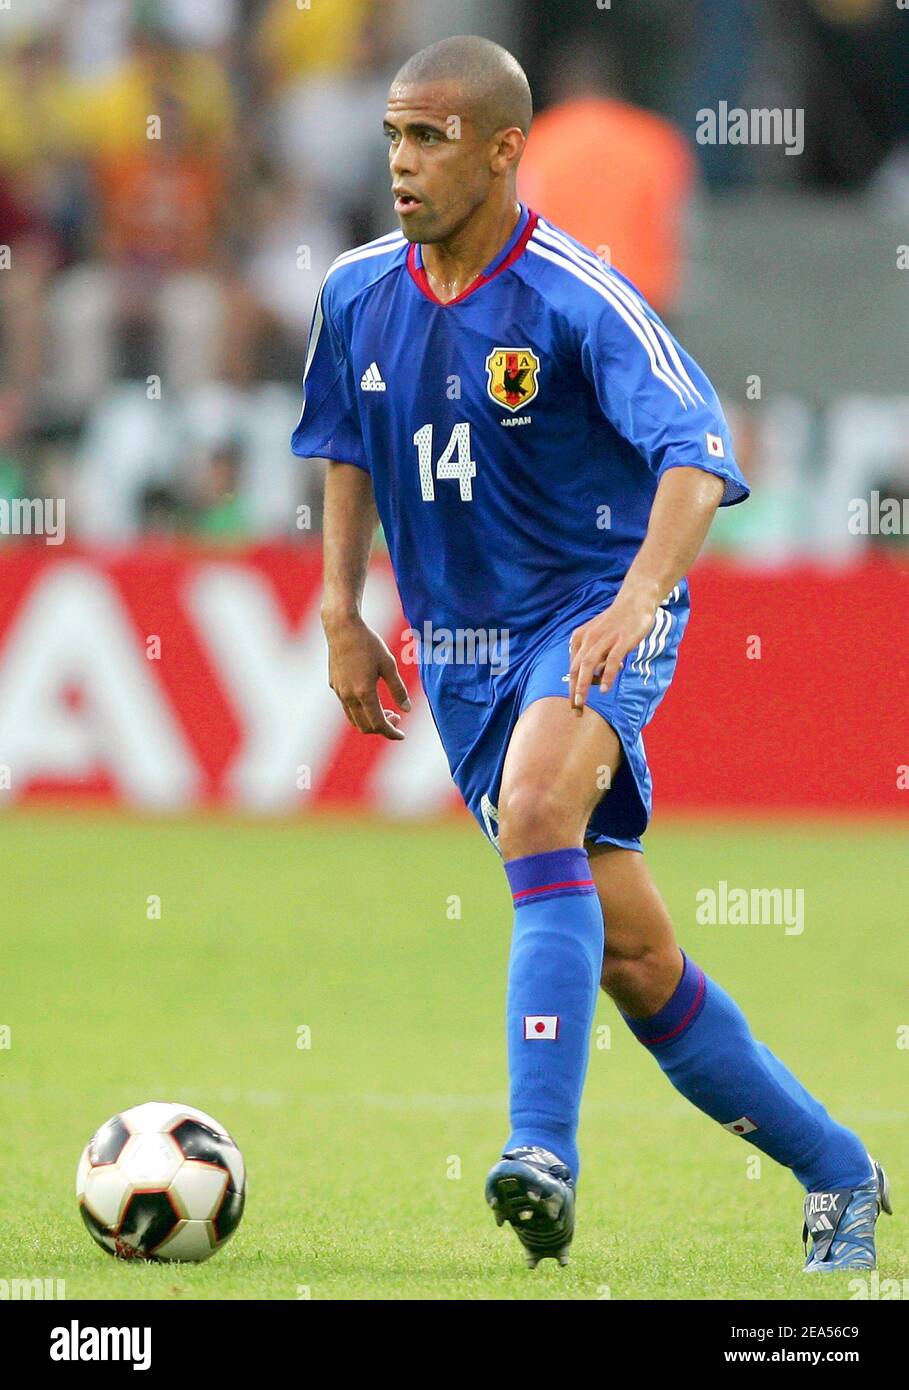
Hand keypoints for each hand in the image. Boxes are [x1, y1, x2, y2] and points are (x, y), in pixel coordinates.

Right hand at [324, 613, 410, 738]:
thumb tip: (406, 710)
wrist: (342, 628)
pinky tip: (370, 698)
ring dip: (370, 721)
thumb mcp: (389, 665)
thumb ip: (398, 689)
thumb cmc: (368, 643)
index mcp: (364, 692)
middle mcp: (348, 696)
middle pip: (365, 726)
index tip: (402, 735)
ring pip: (354, 719)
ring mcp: (339, 692)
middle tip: (397, 717)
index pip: (378, 724)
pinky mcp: (334, 685)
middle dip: (382, 727)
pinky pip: (347, 707)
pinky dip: (360, 711)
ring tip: (385, 710)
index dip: (392, 733)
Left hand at [568, 583, 659, 712]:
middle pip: (577, 668)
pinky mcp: (621, 640)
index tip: (573, 704)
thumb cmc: (616, 622)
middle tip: (575, 709)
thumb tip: (595, 680)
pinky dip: (607, 676)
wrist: (634, 601)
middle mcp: (589, 638)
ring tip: (582, 702)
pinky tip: (606, 689)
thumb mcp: (599, 637)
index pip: (573, 667)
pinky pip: (611, 661)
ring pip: (589, 665)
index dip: (572, 687)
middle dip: (574, 691)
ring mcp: (605, 639)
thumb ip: (595, 656)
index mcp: (580, 638)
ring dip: (584, 686)